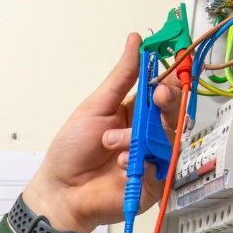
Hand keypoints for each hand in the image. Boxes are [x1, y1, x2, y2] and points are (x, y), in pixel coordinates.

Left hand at [23, 33, 183, 232]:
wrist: (59, 192)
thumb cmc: (71, 152)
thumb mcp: (94, 108)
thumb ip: (120, 77)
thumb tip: (135, 40)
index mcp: (134, 114)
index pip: (163, 93)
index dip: (168, 86)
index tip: (161, 83)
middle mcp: (146, 135)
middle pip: (173, 114)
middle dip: (165, 106)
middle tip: (154, 102)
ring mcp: (151, 159)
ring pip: (167, 140)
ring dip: (139, 138)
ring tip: (111, 144)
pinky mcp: (152, 184)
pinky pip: (162, 169)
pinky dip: (144, 163)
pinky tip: (124, 165)